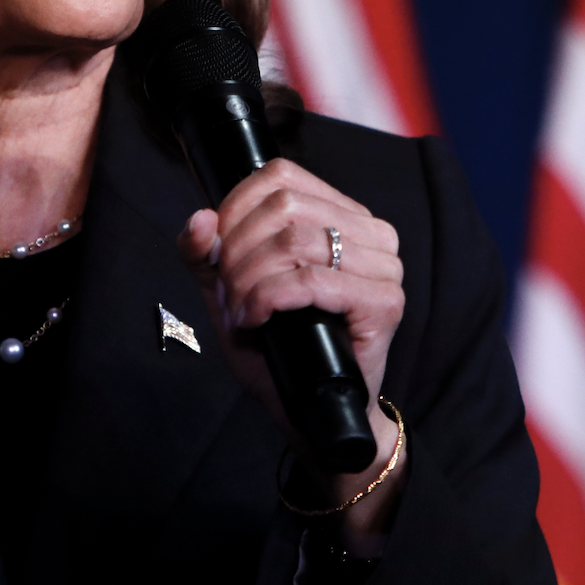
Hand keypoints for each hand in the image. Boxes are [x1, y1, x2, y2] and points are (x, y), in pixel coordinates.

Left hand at [177, 159, 406, 534]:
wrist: (310, 410)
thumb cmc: (277, 345)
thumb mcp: (229, 289)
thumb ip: (205, 253)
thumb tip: (199, 219)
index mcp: (339, 213)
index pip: (280, 175)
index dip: (235, 207)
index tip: (216, 250)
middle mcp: (370, 231)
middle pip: (284, 207)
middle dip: (238, 251)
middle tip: (228, 293)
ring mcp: (385, 266)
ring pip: (294, 242)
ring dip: (250, 279)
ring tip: (241, 311)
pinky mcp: (385, 302)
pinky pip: (311, 282)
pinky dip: (268, 299)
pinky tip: (256, 320)